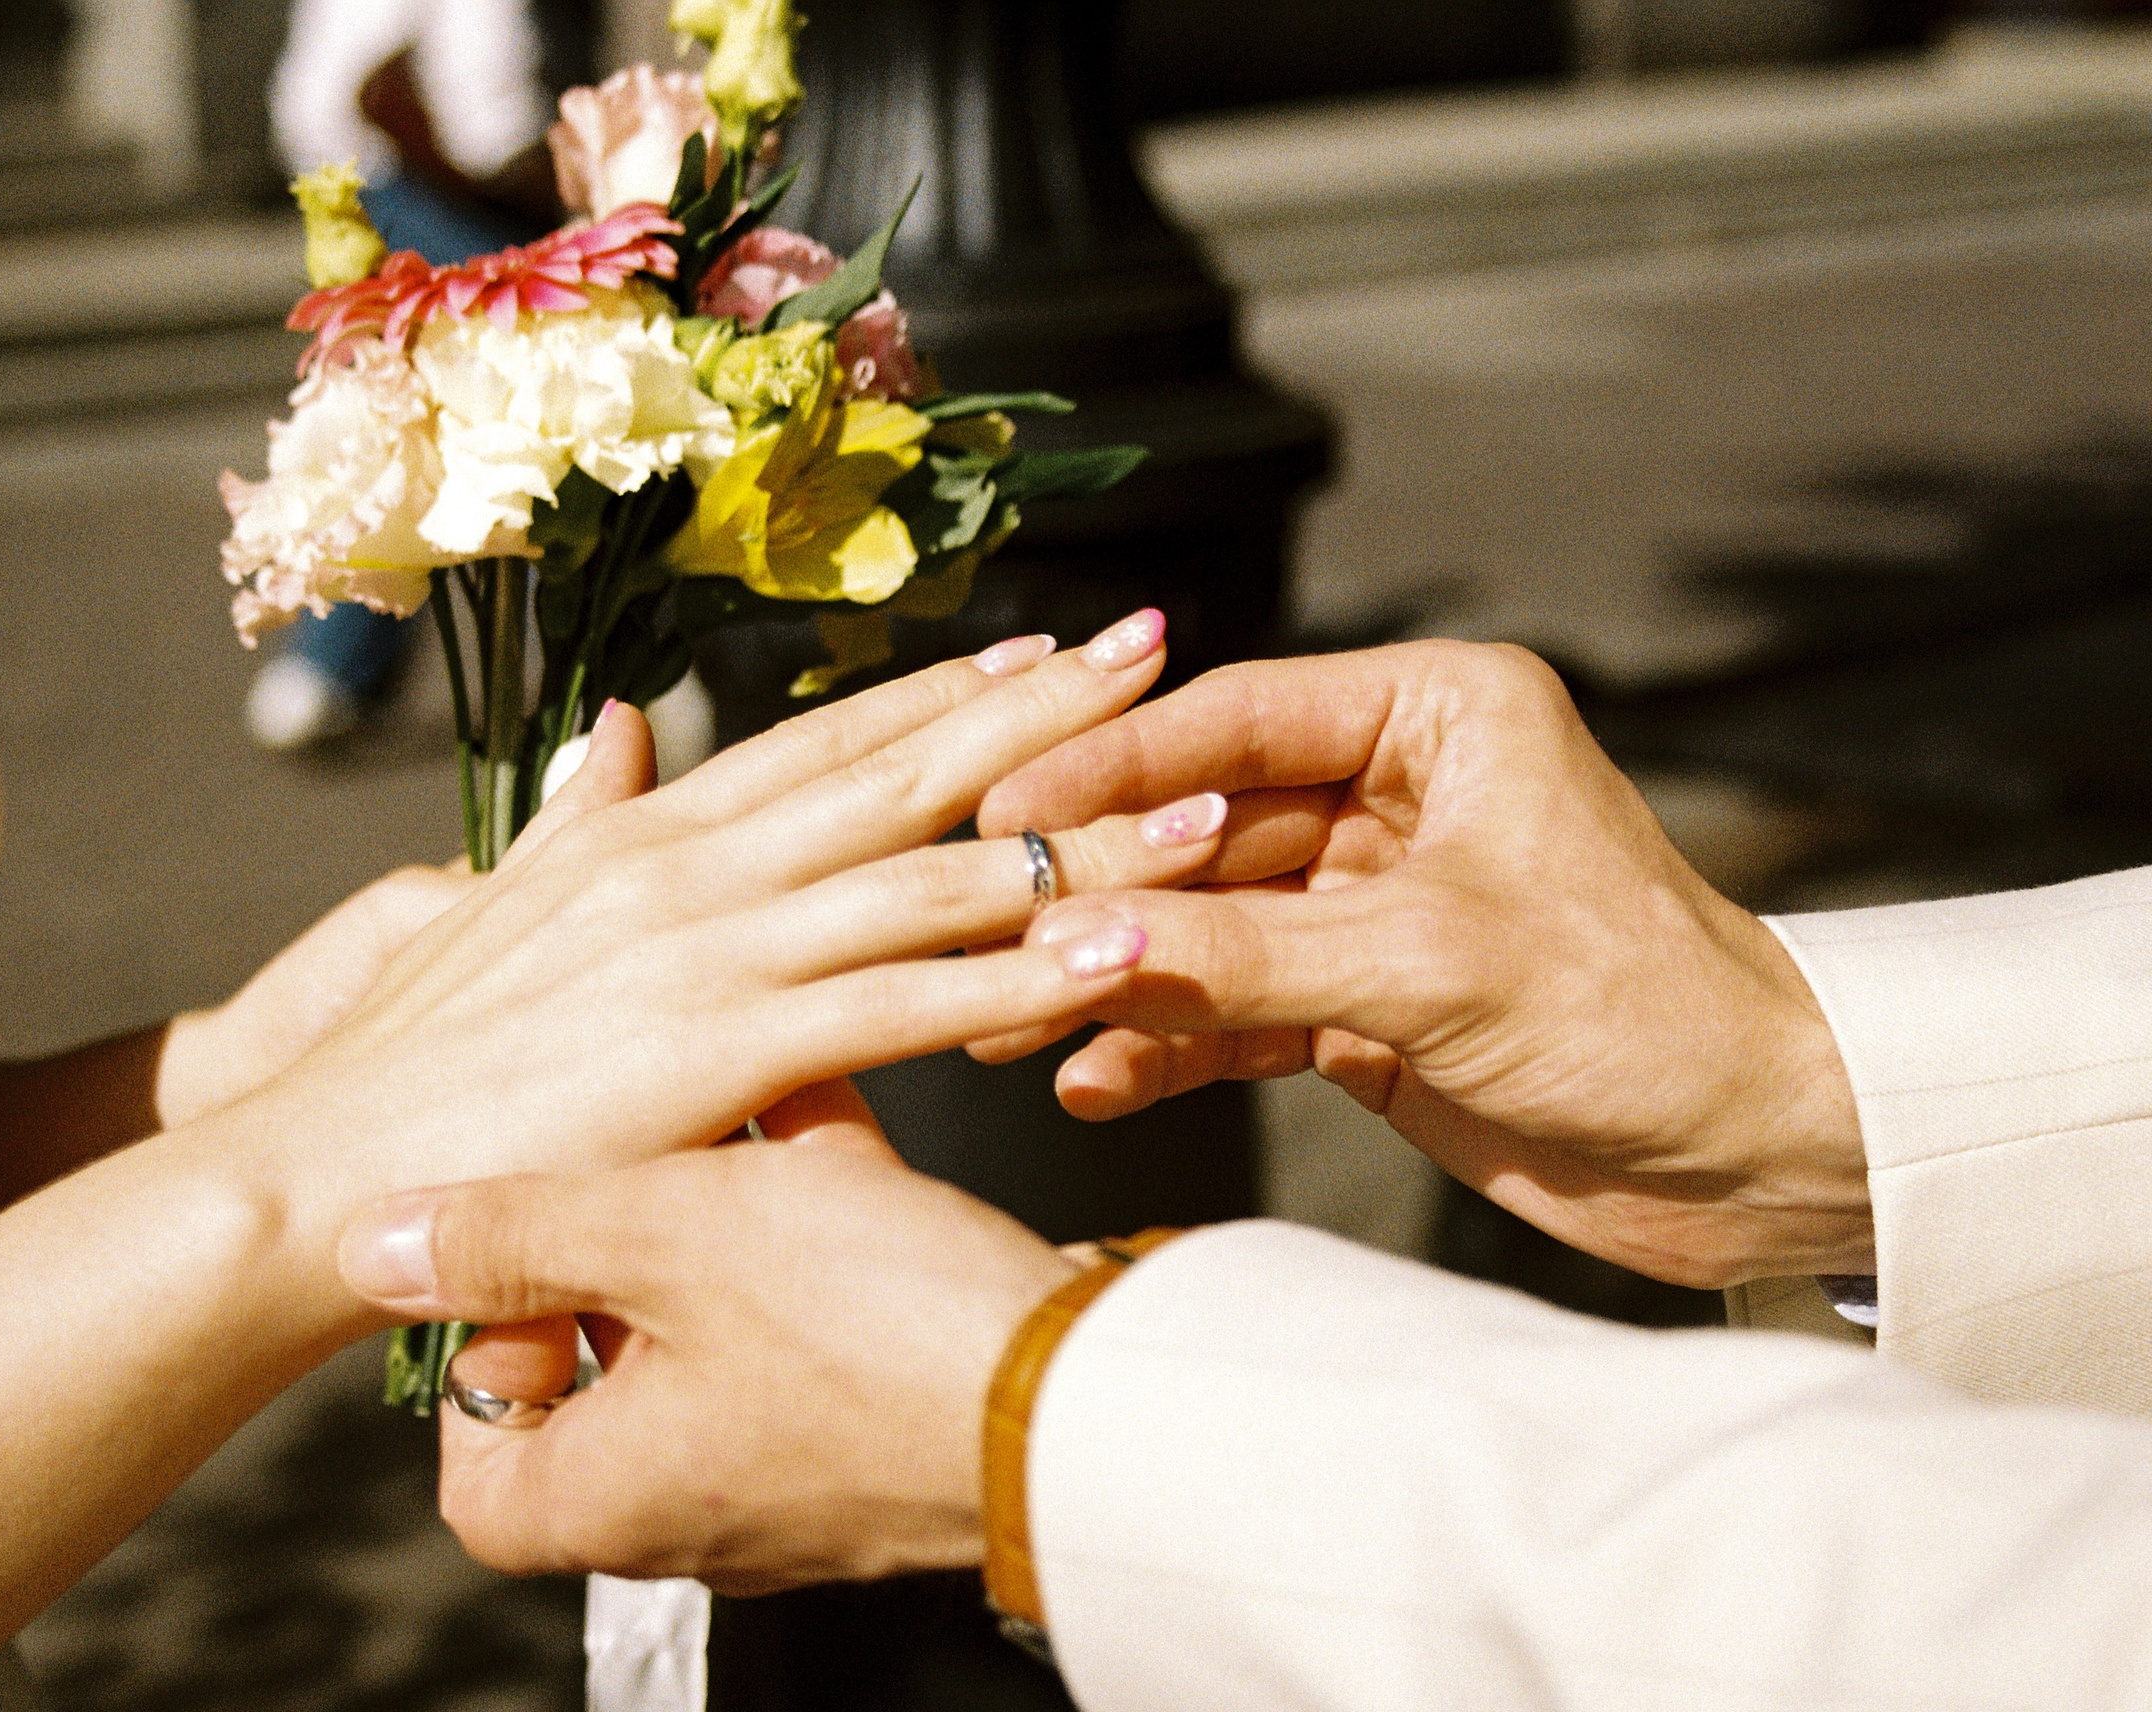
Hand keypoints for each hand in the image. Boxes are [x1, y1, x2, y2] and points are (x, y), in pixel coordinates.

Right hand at [216, 614, 1216, 1305]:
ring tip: (1204, 804)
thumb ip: (575, 814)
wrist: (314, 1166)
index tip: (1036, 649)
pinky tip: (1116, 953)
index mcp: (642, 833)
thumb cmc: (397, 1059)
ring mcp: (711, 951)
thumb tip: (624, 732)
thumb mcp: (488, 904)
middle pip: (902, 771)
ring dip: (1078, 838)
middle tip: (1155, 649)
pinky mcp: (722, 1049)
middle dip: (1041, 711)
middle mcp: (691, 864)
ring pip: (933, 877)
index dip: (938, 693)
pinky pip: (905, 1004)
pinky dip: (1019, 976)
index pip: (818, 741)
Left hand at [337, 1137, 1069, 1591]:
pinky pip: (812, 1321)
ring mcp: (799, 1477)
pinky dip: (808, 1225)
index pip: (478, 1468)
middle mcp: (698, 1510)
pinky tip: (829, 1125)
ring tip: (745, 1116)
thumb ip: (510, 1237)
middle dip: (628, 1245)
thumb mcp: (660, 1238)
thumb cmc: (880, 1339)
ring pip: (717, 1330)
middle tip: (647, 1162)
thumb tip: (376, 1248)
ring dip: (723, 1216)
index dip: (481, 1357)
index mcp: (612, 1497)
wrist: (1088, 1392)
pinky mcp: (885, 1428)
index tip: (516, 1268)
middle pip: (601, 1377)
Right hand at [976, 641, 1868, 1288]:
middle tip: (987, 927)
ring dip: (1119, 978)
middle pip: (1204, 825)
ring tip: (1011, 1025)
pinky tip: (1098, 1080)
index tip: (1005, 812)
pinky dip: (1171, 1047)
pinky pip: (1238, 1011)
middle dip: (1103, 891)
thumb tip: (1074, 950)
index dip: (1113, 766)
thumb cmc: (1649, 1010)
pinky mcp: (1365, 1003)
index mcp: (1440, 715)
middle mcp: (1400, 793)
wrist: (1756, 1156)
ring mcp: (1375, 903)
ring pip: (1210, 926)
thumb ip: (1247, 957)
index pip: (1237, 718)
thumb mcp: (1431, 965)